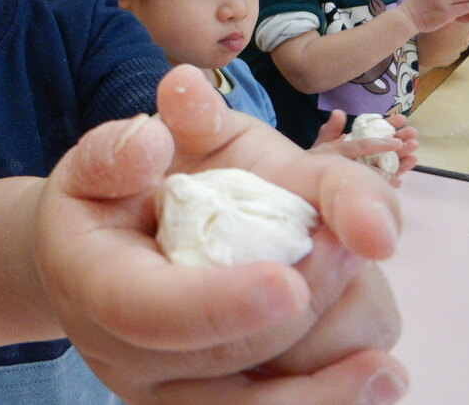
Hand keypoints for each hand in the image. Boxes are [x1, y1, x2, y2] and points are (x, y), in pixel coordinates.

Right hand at [34, 65, 407, 404]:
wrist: (92, 258)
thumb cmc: (106, 197)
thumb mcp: (106, 154)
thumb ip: (136, 134)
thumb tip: (179, 95)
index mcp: (93, 283)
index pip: (149, 311)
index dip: (218, 303)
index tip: (288, 282)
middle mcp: (125, 357)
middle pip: (227, 358)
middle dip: (304, 301)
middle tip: (356, 238)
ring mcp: (168, 395)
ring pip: (262, 403)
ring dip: (331, 350)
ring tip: (361, 277)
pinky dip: (329, 393)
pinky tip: (376, 375)